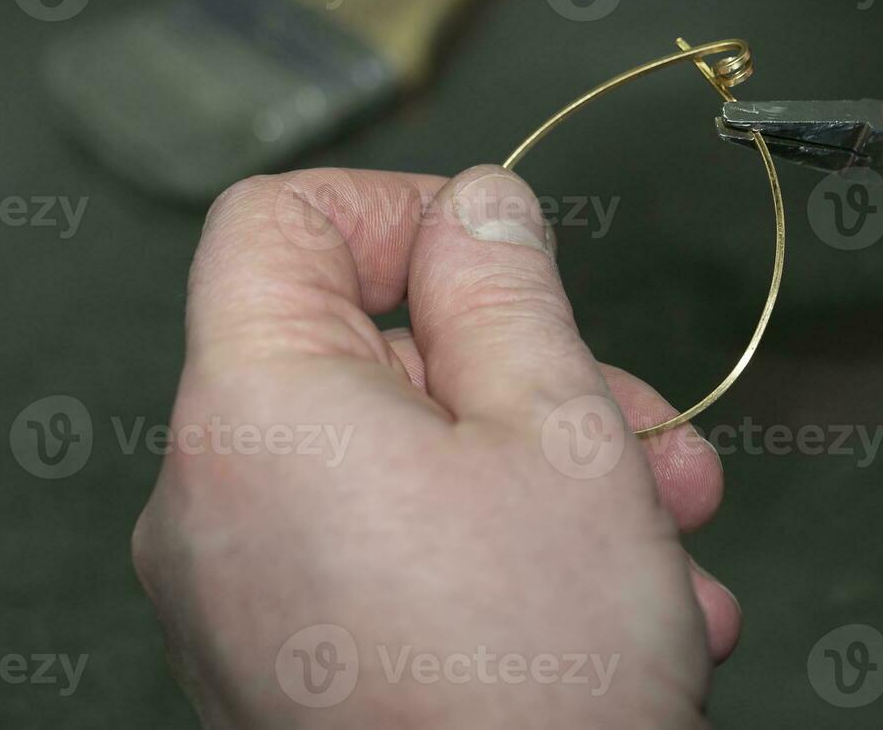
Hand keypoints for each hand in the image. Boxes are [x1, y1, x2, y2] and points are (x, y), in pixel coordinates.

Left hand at [131, 166, 737, 727]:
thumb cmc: (539, 679)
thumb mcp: (562, 429)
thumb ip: (507, 287)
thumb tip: (479, 204)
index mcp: (253, 414)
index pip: (276, 224)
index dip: (398, 208)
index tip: (501, 254)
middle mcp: (214, 505)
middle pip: (365, 353)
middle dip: (528, 375)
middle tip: (648, 429)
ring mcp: (244, 596)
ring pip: (401, 460)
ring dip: (545, 471)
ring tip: (668, 535)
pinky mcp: (287, 662)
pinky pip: (387, 550)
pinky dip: (496, 547)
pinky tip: (620, 599)